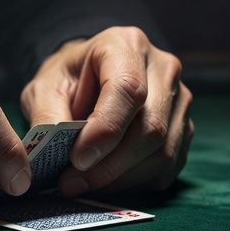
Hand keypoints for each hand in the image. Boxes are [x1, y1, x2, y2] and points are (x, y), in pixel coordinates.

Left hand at [21, 27, 191, 195]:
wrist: (90, 77)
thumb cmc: (69, 79)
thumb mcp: (45, 88)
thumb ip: (48, 115)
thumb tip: (52, 153)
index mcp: (127, 45)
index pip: (128, 90)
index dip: (105, 130)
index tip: (77, 160)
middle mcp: (164, 69)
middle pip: (151, 128)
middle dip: (110, 165)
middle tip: (71, 183)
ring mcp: (180, 100)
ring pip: (163, 153)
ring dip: (121, 179)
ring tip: (84, 184)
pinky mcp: (184, 128)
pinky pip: (167, 168)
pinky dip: (135, 183)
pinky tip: (107, 181)